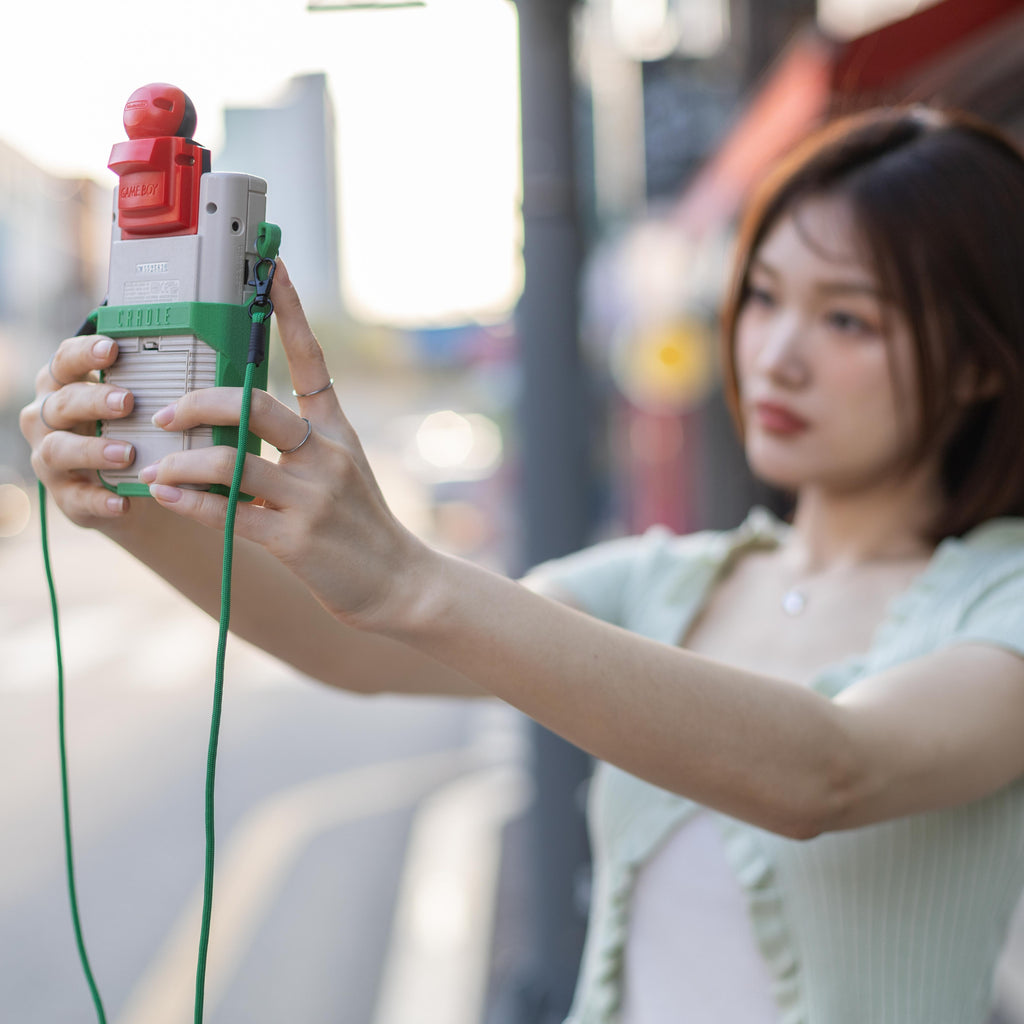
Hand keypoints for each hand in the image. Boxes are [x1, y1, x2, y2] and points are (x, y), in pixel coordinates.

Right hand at [20, 335, 135, 525]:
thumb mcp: (138, 408)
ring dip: (91, 450)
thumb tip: (197, 367)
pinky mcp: (65, 495)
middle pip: (62, 403)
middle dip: (94, 400)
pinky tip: (122, 502)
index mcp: (64, 386)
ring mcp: (50, 458)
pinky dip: (99, 500)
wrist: (131, 488)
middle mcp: (47, 418)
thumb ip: (151, 388)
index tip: (112, 349)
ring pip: (58, 449)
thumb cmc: (133, 431)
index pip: (65, 361)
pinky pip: (76, 497)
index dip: (84, 353)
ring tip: (126, 453)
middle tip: (127, 402)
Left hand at [138, 260, 432, 631]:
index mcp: (337, 431)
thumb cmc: (362, 525)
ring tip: (157, 469)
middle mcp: (326, 454)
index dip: (289, 311)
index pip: (311, 359)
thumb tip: (234, 429)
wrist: (400, 581)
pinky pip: (229, 513)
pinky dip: (191, 503)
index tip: (270, 267)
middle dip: (202, 402)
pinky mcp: (295, 538)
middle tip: (169, 410)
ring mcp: (312, 496)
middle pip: (255, 406)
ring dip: (183, 463)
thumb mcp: (344, 470)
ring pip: (231, 462)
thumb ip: (300, 444)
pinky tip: (167, 497)